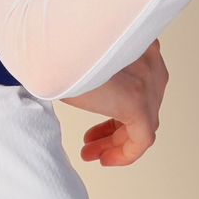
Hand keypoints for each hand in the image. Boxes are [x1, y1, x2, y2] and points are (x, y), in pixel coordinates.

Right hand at [58, 38, 169, 165]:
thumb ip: (90, 67)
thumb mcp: (78, 53)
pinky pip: (143, 138)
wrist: (50, 40)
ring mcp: (146, 79)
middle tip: (90, 140)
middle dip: (114, 126)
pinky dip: (126, 152)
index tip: (97, 120)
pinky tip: (105, 159)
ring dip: (116, 140)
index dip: (118, 104)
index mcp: (137, 39)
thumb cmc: (56, 41)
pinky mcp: (138, 101)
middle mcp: (148, 57)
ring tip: (92, 153)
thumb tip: (78, 84)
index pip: (139, 80)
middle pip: (143, 103)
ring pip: (143, 122)